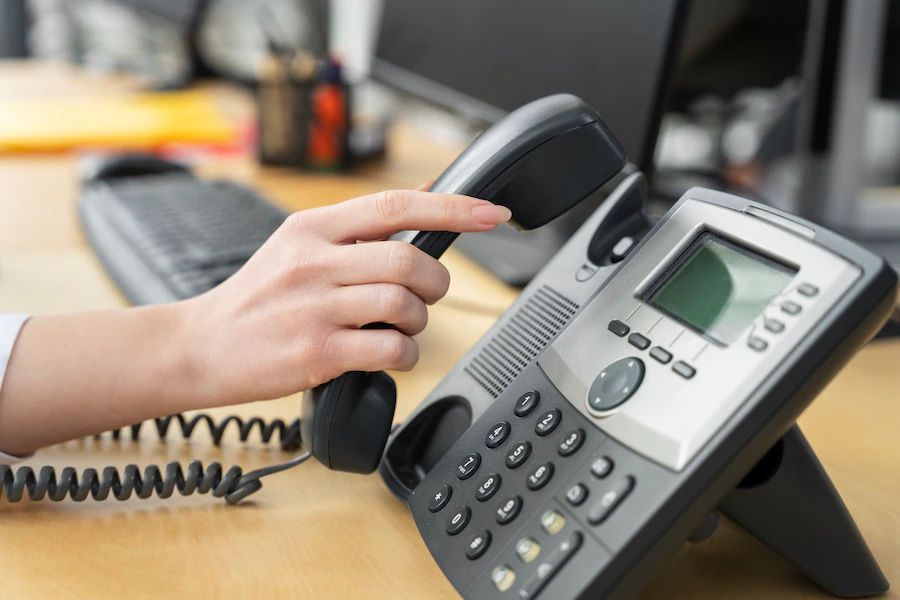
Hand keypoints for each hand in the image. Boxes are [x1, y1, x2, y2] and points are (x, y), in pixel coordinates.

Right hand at [182, 189, 510, 406]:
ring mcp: (313, 307)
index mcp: (312, 228)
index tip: (492, 214)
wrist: (198, 347)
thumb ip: (356, 228)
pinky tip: (391, 355)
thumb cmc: (257, 299)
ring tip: (401, 328)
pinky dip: (405, 355)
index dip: (453, 207)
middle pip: (408, 259)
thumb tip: (423, 201)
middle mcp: (313, 262)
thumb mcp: (296, 246)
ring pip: (402, 302)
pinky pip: (388, 347)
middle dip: (434, 283)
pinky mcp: (315, 352)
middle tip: (425, 296)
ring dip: (418, 320)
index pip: (395, 205)